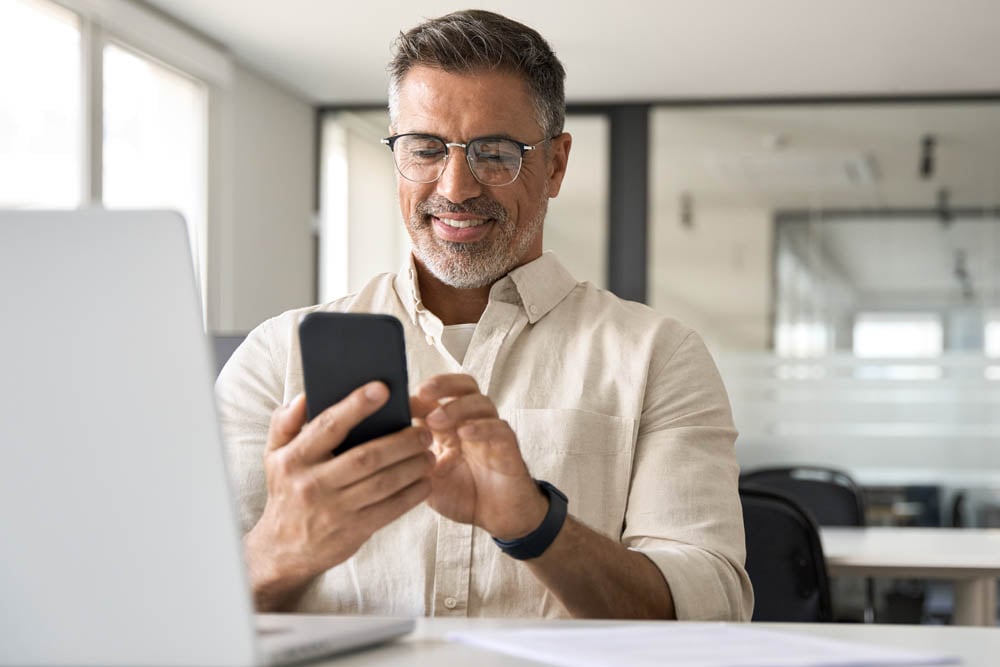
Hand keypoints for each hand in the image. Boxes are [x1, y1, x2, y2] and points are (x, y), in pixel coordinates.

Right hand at [245, 382, 433, 609]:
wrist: (282, 549)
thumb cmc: (286, 491)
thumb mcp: (274, 455)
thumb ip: (286, 422)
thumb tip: (305, 396)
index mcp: (295, 459)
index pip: (329, 426)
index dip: (357, 405)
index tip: (383, 389)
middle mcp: (313, 484)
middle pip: (367, 457)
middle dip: (401, 442)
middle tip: (424, 432)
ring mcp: (334, 510)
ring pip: (383, 483)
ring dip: (413, 467)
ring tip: (429, 454)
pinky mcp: (352, 531)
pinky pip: (390, 509)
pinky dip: (412, 494)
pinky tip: (425, 481)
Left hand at [411, 374, 546, 539]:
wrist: (498, 518)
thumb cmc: (464, 495)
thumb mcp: (428, 478)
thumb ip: (411, 458)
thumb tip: (383, 442)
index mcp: (451, 426)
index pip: (438, 395)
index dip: (420, 394)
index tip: (399, 401)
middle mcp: (472, 422)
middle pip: (464, 385)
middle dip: (443, 384)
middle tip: (422, 392)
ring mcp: (491, 432)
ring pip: (481, 403)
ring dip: (457, 407)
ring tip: (436, 420)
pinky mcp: (508, 446)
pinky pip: (498, 428)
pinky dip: (482, 427)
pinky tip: (465, 433)